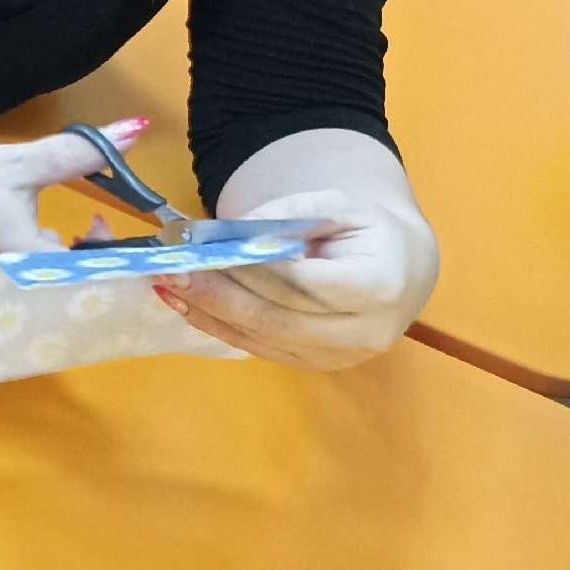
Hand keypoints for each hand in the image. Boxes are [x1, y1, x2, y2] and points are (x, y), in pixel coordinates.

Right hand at [0, 122, 150, 294]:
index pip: (97, 276)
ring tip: (64, 229)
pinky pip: (25, 290)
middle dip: (92, 259)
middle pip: (76, 290)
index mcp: (32, 268)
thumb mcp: (22, 163)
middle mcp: (16, 296)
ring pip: (50, 291)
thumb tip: (135, 129)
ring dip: (66, 263)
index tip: (103, 222)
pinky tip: (30, 238)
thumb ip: (81, 153)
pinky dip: (39, 268)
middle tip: (92, 226)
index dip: (115, 254)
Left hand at [154, 190, 424, 369]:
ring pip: (263, 338)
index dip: (248, 270)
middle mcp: (364, 332)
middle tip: (171, 271)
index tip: (202, 252)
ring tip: (167, 286)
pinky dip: (221, 327)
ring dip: (210, 314)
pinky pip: (261, 348)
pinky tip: (189, 306)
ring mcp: (340, 357)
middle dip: (217, 294)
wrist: (402, 266)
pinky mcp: (317, 366)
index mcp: (378, 286)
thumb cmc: (369, 229)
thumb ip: (291, 213)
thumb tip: (237, 232)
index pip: (300, 282)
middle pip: (276, 317)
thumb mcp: (339, 204)